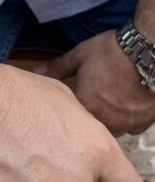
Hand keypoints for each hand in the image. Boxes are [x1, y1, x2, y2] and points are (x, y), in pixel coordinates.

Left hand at [34, 30, 154, 135]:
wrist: (149, 52)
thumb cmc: (114, 52)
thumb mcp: (80, 55)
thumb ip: (57, 68)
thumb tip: (38, 71)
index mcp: (84, 107)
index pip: (69, 118)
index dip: (69, 109)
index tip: (74, 97)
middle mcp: (104, 121)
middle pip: (90, 127)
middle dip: (89, 116)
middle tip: (93, 98)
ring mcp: (125, 124)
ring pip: (111, 130)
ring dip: (107, 120)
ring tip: (109, 102)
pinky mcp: (143, 122)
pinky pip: (132, 128)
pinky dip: (128, 119)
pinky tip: (127, 105)